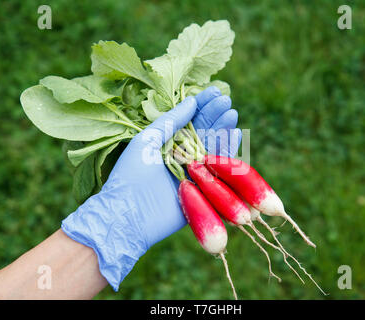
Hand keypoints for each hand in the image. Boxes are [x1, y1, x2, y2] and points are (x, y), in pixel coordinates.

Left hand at [61, 87, 241, 290]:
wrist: (129, 215)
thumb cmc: (131, 175)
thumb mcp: (147, 140)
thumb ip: (169, 121)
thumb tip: (191, 100)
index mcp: (168, 144)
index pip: (190, 121)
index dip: (202, 106)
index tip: (215, 91)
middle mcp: (182, 157)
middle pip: (204, 132)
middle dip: (215, 115)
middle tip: (225, 99)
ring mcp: (194, 174)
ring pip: (214, 148)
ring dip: (223, 131)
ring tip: (231, 113)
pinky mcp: (204, 191)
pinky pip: (220, 171)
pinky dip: (228, 153)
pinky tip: (235, 135)